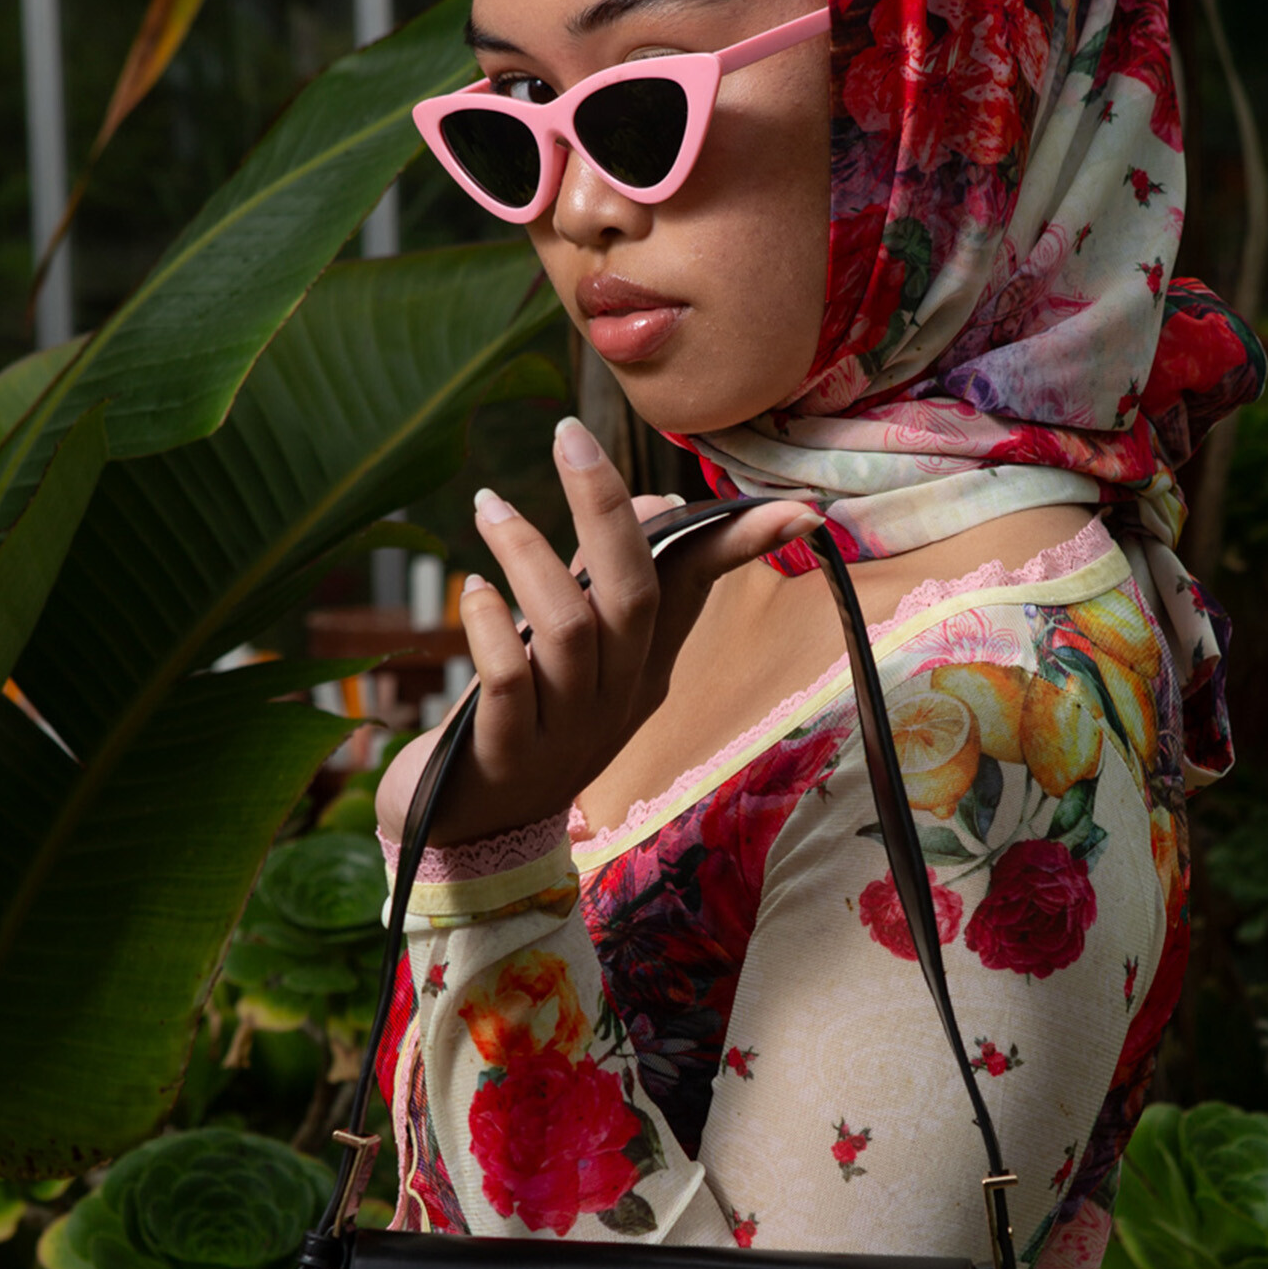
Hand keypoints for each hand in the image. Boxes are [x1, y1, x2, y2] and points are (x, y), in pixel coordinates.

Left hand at [375, 417, 815, 847]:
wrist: (473, 834)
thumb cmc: (526, 721)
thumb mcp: (584, 654)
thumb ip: (613, 583)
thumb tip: (661, 502)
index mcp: (643, 664)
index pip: (698, 588)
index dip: (743, 545)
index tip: (799, 508)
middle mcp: (616, 694)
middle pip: (634, 592)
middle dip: (607, 508)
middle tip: (570, 434)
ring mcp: (566, 727)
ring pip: (567, 626)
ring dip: (526, 554)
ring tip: (489, 508)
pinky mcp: (505, 753)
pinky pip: (509, 678)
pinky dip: (487, 625)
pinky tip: (468, 593)